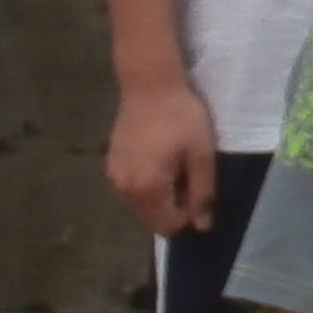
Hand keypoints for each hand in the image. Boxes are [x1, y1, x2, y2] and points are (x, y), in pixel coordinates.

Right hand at [108, 78, 223, 236]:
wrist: (149, 85)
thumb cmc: (181, 118)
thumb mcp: (201, 155)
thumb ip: (202, 193)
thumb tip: (202, 227)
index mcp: (146, 189)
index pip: (168, 226)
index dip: (188, 215)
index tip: (199, 188)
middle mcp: (123, 189)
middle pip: (151, 219)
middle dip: (173, 207)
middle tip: (188, 176)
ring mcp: (113, 177)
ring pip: (141, 206)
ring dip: (160, 197)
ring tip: (175, 166)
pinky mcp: (110, 164)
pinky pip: (131, 189)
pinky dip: (147, 185)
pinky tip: (159, 159)